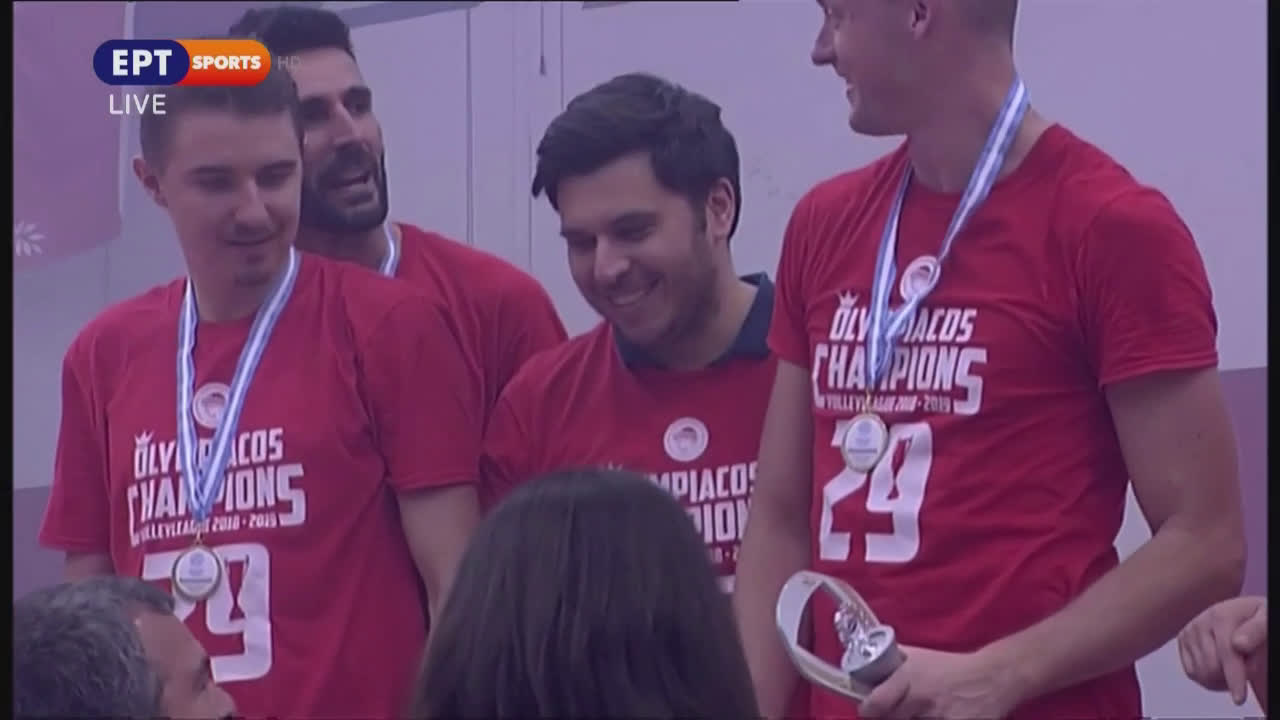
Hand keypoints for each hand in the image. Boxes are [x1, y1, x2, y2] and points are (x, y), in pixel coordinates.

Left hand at [859, 645, 1024, 719]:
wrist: (991, 677)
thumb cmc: (950, 666)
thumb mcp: (918, 657)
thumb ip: (892, 663)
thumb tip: (865, 665)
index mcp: (908, 678)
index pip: (875, 704)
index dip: (868, 710)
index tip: (868, 710)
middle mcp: (921, 698)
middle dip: (888, 719)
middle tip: (893, 714)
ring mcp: (939, 716)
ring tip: (918, 714)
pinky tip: (935, 718)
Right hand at [1177, 595, 1266, 703]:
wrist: (1241, 611)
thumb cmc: (1255, 618)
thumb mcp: (1266, 619)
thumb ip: (1256, 630)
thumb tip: (1239, 644)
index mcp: (1221, 616)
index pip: (1227, 654)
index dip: (1234, 678)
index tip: (1239, 698)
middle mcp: (1200, 623)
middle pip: (1212, 668)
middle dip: (1232, 676)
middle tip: (1247, 666)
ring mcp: (1189, 633)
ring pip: (1202, 673)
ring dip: (1221, 679)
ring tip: (1234, 666)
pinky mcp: (1182, 642)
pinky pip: (1192, 673)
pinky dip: (1208, 678)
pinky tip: (1221, 668)